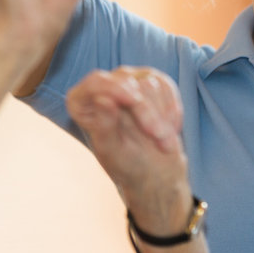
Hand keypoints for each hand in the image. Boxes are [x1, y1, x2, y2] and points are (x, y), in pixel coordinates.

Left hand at [66, 67, 188, 221]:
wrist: (154, 171)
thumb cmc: (126, 164)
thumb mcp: (112, 151)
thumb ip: (104, 126)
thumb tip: (101, 99)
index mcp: (82, 103)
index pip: (96, 82)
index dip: (115, 88)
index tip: (134, 101)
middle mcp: (102, 87)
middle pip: (126, 82)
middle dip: (145, 110)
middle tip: (158, 136)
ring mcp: (128, 81)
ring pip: (149, 84)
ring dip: (161, 115)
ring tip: (163, 141)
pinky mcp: (150, 81)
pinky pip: (166, 85)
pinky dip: (172, 108)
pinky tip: (171, 129)